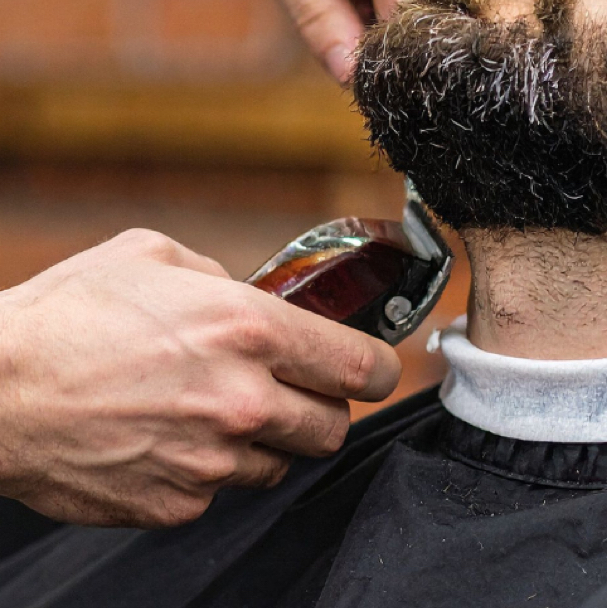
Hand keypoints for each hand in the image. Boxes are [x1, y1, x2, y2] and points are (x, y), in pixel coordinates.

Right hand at [0, 229, 399, 526]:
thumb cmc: (70, 313)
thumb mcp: (158, 257)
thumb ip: (227, 278)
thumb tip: (258, 298)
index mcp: (249, 330)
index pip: (362, 367)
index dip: (381, 369)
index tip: (375, 369)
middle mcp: (241, 400)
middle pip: (333, 427)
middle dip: (323, 407)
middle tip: (292, 388)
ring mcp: (210, 461)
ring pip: (282, 462)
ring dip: (268, 439)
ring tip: (219, 410)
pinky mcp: (175, 503)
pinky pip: (222, 490)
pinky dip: (212, 469)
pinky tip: (173, 437)